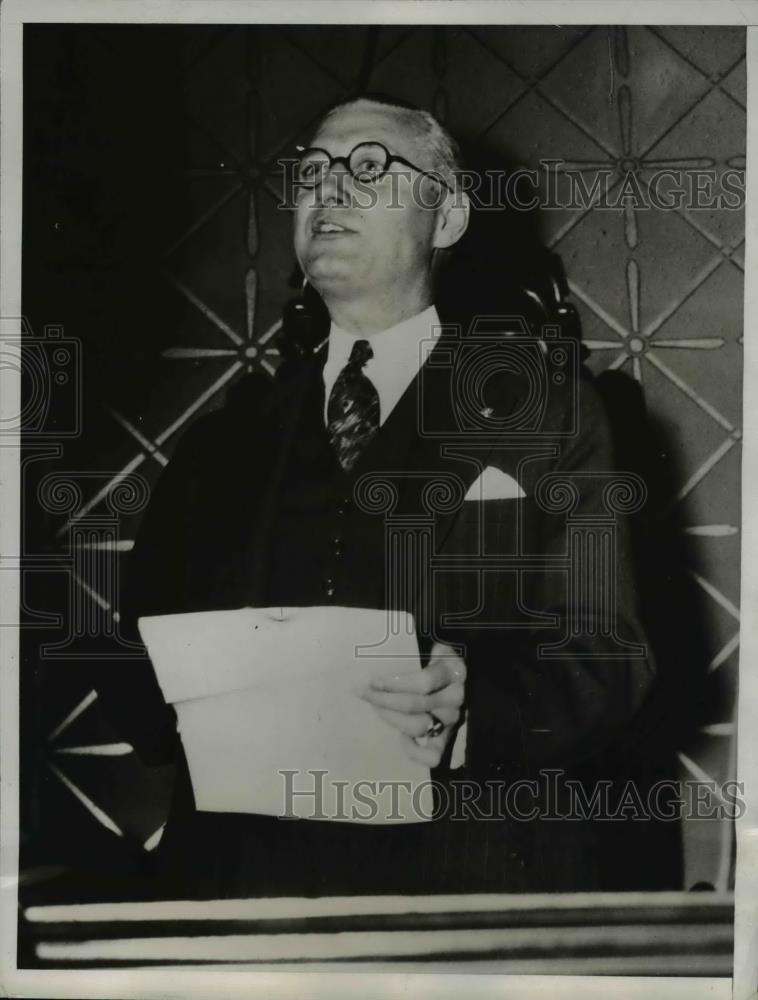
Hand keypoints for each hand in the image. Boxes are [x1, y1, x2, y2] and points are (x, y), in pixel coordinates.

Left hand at [358, 642, 465, 767]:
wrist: (452, 667)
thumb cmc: (431, 653)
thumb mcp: (427, 642)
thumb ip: (410, 646)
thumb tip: (372, 649)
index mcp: (452, 670)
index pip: (423, 682)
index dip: (395, 684)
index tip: (372, 680)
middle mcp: (456, 696)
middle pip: (415, 705)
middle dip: (384, 700)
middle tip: (363, 692)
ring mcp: (453, 718)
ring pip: (419, 727)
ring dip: (391, 719)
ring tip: (375, 708)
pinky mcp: (448, 736)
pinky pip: (434, 755)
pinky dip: (414, 751)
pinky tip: (401, 738)